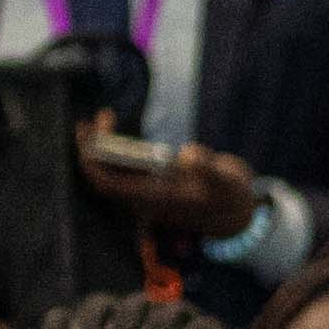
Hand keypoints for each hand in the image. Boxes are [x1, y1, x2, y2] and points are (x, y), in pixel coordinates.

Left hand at [73, 117, 258, 243]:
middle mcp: (145, 196)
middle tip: (92, 120)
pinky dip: (114, 145)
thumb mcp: (227, 183)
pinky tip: (113, 125)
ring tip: (104, 117)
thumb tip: (188, 154)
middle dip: (92, 148)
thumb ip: (209, 169)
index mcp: (155, 199)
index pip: (109, 185)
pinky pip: (121, 164)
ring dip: (101, 144)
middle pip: (104, 175)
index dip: (93, 162)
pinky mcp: (151, 180)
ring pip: (111, 169)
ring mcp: (147, 189)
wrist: (237, 212)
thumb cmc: (230, 196)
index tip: (91, 135)